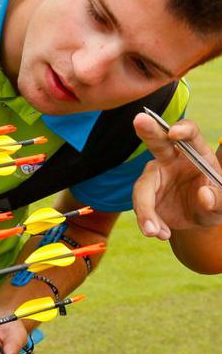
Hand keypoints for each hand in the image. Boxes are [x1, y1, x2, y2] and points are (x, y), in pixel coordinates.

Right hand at [133, 113, 221, 239]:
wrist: (200, 218)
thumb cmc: (215, 202)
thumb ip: (218, 200)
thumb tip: (204, 195)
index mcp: (196, 152)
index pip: (190, 134)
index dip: (182, 130)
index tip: (174, 133)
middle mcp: (171, 159)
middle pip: (157, 141)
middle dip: (148, 130)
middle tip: (138, 120)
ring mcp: (155, 176)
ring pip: (143, 187)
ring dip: (146, 210)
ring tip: (156, 232)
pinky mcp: (146, 194)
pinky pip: (141, 207)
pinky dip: (149, 222)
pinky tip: (162, 233)